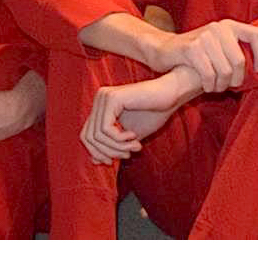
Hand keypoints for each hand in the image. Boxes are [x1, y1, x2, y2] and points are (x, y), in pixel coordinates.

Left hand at [80, 68, 199, 163]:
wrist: (171, 95)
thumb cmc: (154, 113)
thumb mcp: (129, 137)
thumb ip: (112, 146)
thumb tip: (93, 162)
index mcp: (101, 106)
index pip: (86, 135)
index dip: (97, 152)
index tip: (114, 161)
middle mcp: (99, 98)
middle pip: (89, 137)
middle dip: (108, 152)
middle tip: (128, 155)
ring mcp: (104, 96)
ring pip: (97, 135)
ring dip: (117, 147)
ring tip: (135, 147)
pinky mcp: (112, 98)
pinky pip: (106, 129)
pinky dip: (120, 139)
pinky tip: (134, 136)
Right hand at [153, 19, 257, 91]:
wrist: (164, 49)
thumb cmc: (196, 54)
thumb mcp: (218, 46)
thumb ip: (235, 51)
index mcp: (229, 25)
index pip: (256, 35)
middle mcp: (218, 28)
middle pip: (239, 60)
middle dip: (236, 79)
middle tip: (229, 86)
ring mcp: (204, 36)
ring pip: (225, 70)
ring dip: (221, 85)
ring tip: (216, 87)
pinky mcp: (191, 48)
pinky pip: (209, 74)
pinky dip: (209, 85)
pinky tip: (206, 86)